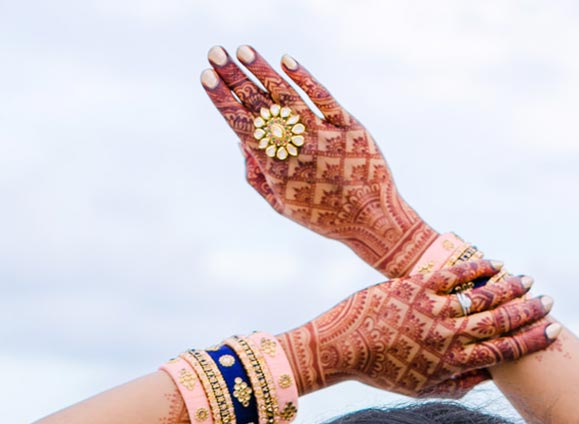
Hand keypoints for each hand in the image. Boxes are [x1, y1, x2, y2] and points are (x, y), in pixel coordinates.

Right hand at [200, 45, 438, 276]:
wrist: (371, 219)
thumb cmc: (322, 214)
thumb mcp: (282, 205)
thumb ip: (256, 176)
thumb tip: (239, 141)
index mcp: (276, 168)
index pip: (242, 126)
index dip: (223, 100)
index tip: (206, 77)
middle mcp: (296, 148)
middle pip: (259, 106)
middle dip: (234, 78)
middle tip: (215, 53)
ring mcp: (322, 134)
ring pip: (286, 96)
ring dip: (262, 71)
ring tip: (244, 50)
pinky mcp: (348, 125)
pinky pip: (322, 97)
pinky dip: (304, 78)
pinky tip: (285, 60)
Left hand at [277, 259, 555, 398]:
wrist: (340, 349)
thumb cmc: (381, 372)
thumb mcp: (420, 388)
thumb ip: (456, 385)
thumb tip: (486, 378)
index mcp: (451, 364)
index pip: (502, 353)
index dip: (531, 341)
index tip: (553, 331)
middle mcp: (447, 338)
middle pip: (500, 322)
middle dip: (529, 312)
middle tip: (549, 302)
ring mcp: (432, 311)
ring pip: (482, 296)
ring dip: (510, 287)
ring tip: (528, 281)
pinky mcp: (416, 287)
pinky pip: (455, 275)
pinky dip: (479, 267)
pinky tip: (496, 262)